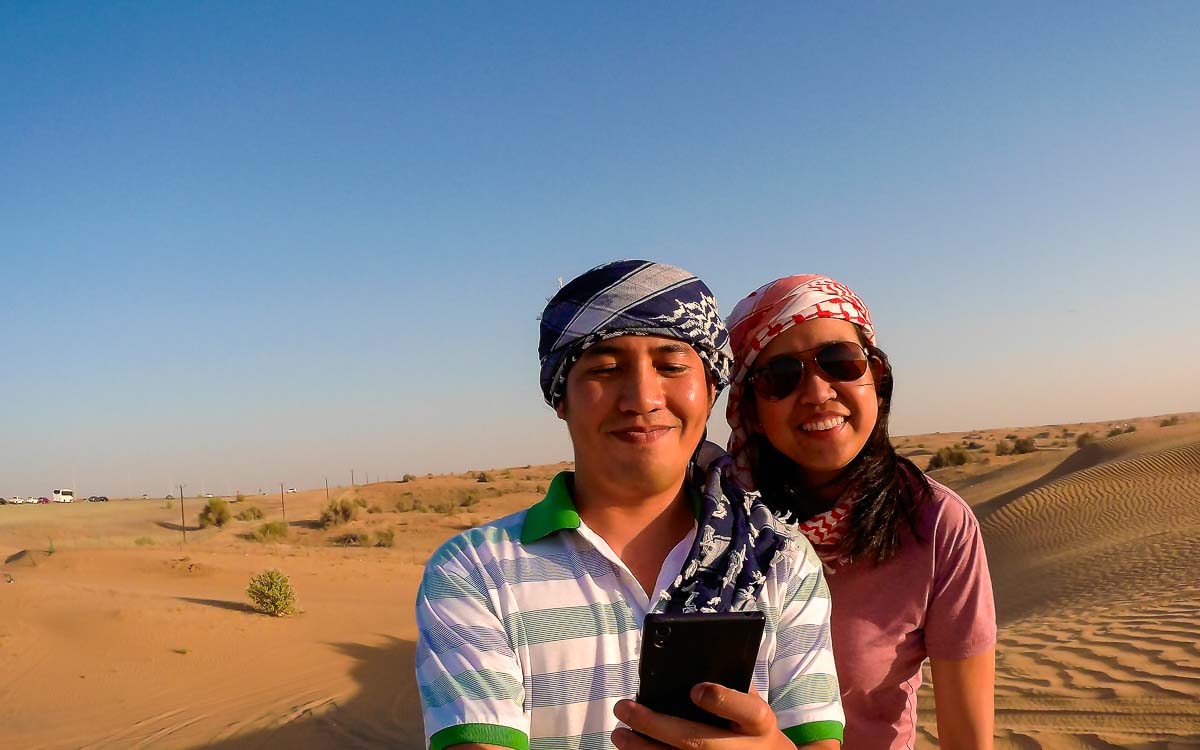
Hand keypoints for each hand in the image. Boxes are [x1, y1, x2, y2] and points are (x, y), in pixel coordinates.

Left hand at [611, 682, 793, 749]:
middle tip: (625, 709)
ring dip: (644, 749)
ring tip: (620, 734)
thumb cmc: (752, 729)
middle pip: (698, 741)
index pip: (744, 709)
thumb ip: (730, 686)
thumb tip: (691, 664)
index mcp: (758, 723)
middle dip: (656, 726)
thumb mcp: (752, 705)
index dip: (720, 699)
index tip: (695, 689)